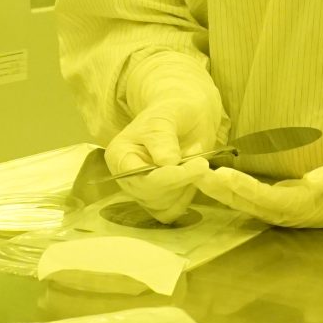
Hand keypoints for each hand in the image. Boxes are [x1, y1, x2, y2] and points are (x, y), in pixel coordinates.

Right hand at [104, 95, 221, 225]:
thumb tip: (165, 162)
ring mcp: (141, 191)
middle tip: (202, 161)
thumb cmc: (173, 111)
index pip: (138, 177)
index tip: (198, 165)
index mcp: (119, 155)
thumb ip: (163, 137)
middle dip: (181, 180)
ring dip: (185, 187)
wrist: (187, 117)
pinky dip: (186, 198)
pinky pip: (171, 211)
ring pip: (163, 205)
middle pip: (151, 195)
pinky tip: (193, 178)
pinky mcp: (158, 199)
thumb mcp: (167, 116)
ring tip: (194, 161)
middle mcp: (126, 177)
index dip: (168, 176)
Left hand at [197, 147, 322, 227]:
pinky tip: (224, 179)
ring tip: (201, 176)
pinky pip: (263, 198)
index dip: (243, 191)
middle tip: (195, 174)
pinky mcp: (298, 201)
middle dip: (224, 192)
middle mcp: (299, 212)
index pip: (269, 201)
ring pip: (254, 204)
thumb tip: (312, 183)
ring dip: (228, 193)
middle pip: (253, 205)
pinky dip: (241, 190)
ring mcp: (298, 209)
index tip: (220, 175)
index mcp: (312, 206)